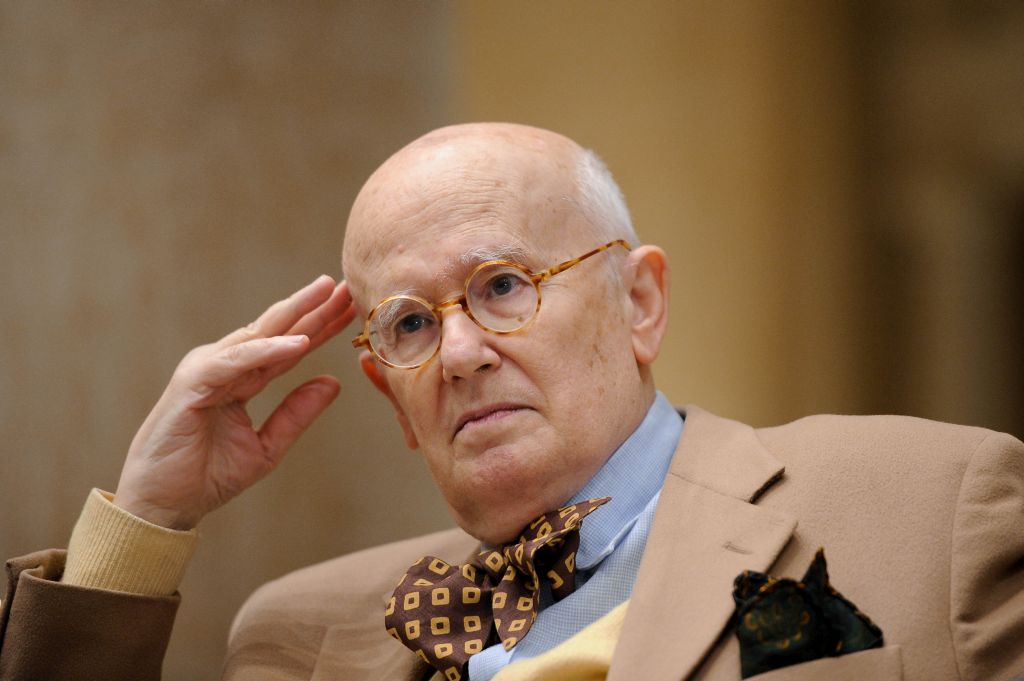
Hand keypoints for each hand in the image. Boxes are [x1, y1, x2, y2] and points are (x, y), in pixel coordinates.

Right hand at [113, 275, 356, 529]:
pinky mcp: (192, 383)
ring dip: (294, 313)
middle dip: (314, 307)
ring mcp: (207, 370)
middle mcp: (225, 366)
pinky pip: (237, 362)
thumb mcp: (266, 447)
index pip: (289, 345)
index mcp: (243, 378)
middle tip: (347, 286)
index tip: (353, 308)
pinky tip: (299, 342)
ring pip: (258, 335)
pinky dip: (267, 350)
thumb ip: (296, 414)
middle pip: (278, 330)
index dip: (322, 326)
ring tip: (326, 294)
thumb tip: (334, 382)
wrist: (163, 505)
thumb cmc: (206, 476)